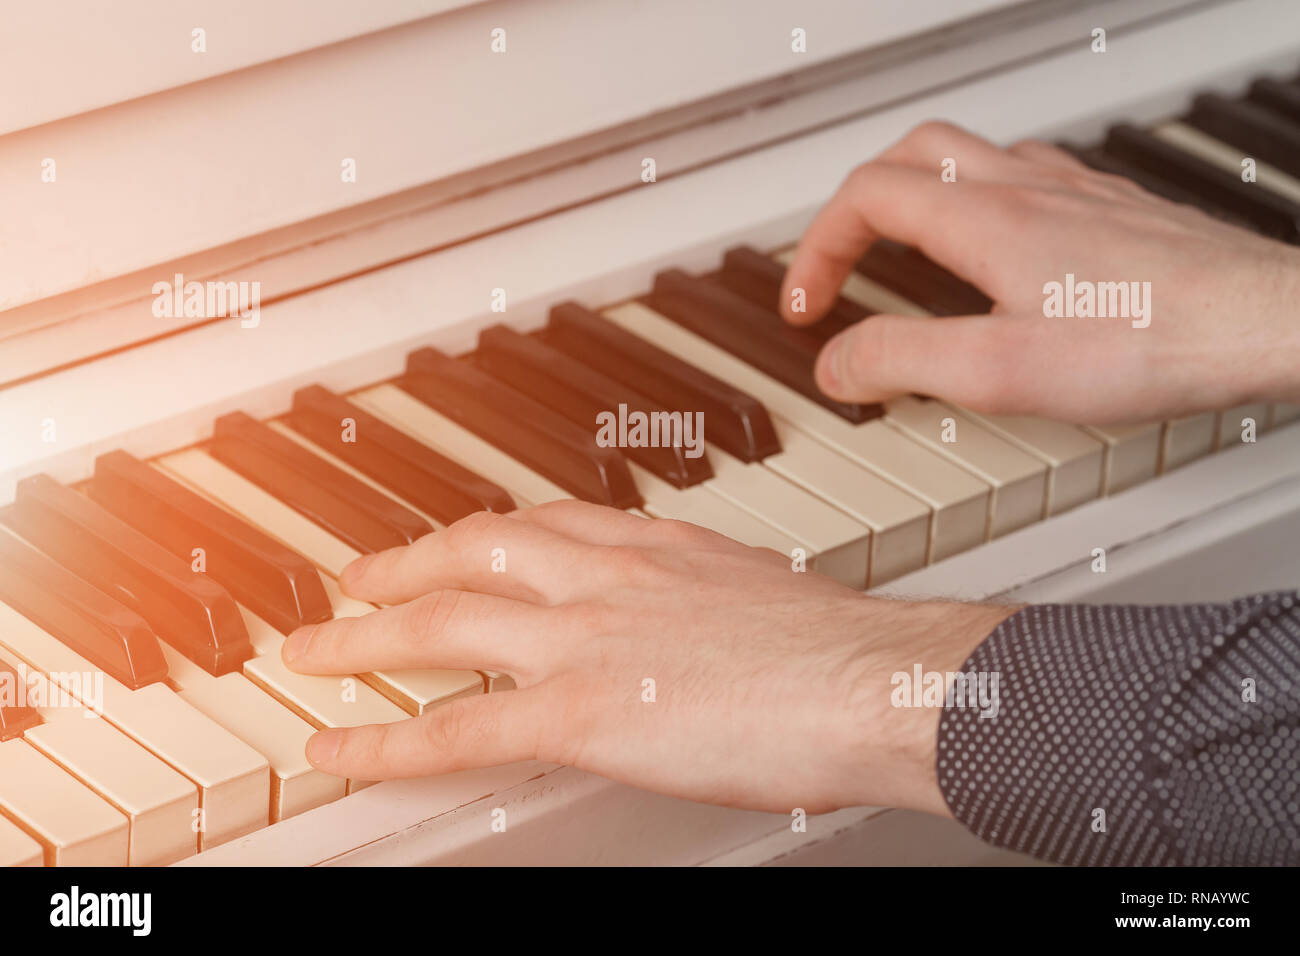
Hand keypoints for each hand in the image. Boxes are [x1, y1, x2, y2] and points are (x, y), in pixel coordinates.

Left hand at [283, 502, 1014, 814]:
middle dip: (402, 563)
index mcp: (657, 545)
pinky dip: (386, 740)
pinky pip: (456, 726)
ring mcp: (586, 638)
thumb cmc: (848, 646)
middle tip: (355, 578)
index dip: (483, 531)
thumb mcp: (765, 595)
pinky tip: (343, 749)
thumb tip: (700, 627)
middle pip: (473, 552)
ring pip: (443, 622)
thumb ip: (712, 599)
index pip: (544, 521)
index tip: (455, 538)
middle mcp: (608, 574)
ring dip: (366, 637)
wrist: (877, 676)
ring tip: (316, 651)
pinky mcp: (579, 712)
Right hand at [781, 122, 1299, 423]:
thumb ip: (901, 361)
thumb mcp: (999, 371)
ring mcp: (1075, 192)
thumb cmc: (1151, 342)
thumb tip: (837, 364)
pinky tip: (1000, 249)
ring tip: (902, 249)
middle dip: (856, 206)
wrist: (1265, 324)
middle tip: (840, 261)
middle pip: (910, 155)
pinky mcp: (1114, 210)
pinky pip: (1027, 177)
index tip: (807, 305)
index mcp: (984, 220)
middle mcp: (1026, 187)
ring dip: (916, 195)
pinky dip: (981, 203)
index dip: (817, 249)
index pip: (864, 198)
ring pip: (970, 156)